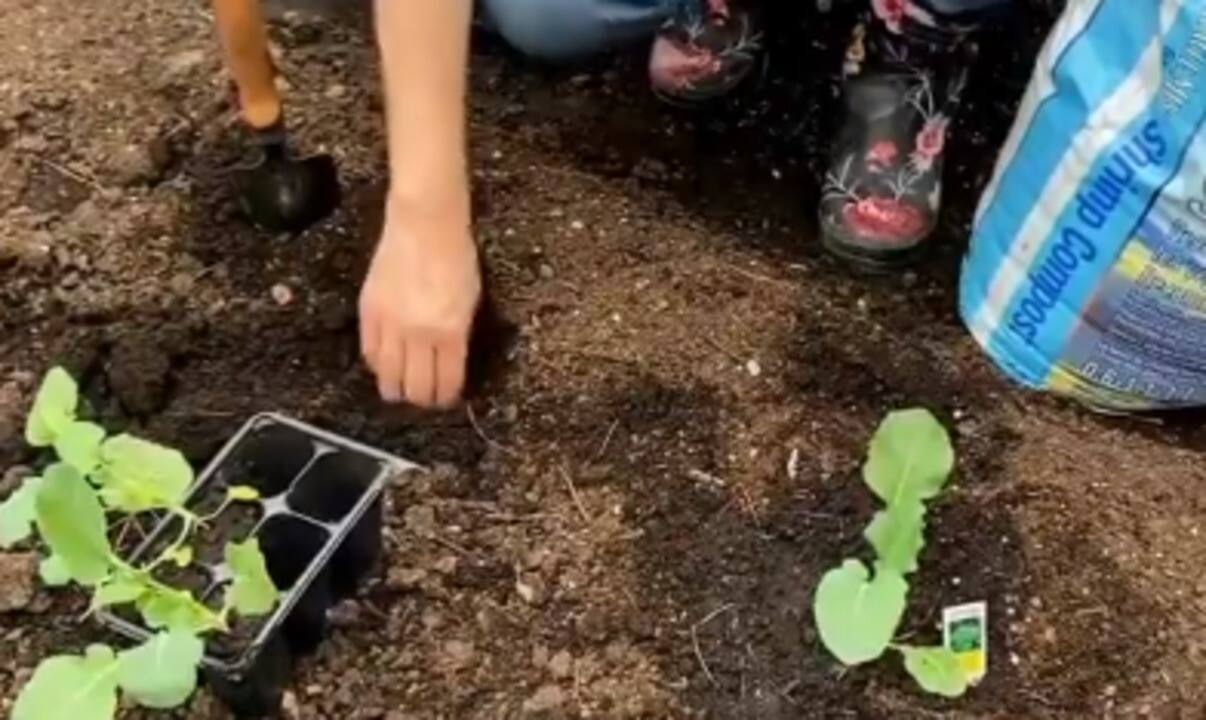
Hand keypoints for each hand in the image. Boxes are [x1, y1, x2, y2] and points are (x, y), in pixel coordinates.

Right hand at [359, 195, 480, 407]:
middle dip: (422, 399)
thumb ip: (458, 336)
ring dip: (396, 389)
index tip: (446, 399)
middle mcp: (419, 334)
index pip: (446, 382)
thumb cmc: (456, 257)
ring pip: (388, 377)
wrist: (425, 225)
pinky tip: (384, 366)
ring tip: (400, 390)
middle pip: (416, 387)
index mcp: (451, 332)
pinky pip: (370, 352)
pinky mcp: (369, 311)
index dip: (446, 397)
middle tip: (424, 398)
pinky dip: (377, 364)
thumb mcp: (470, 301)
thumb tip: (448, 363)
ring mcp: (391, 324)